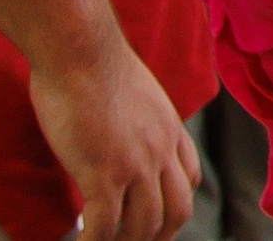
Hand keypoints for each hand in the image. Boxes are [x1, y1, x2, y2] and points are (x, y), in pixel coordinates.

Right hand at [28, 42, 199, 240]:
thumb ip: (135, 118)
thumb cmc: (94, 63)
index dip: (175, 203)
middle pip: (177, 210)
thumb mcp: (134, 92)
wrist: (81, 51)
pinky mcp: (104, 173)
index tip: (157, 217)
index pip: (191, 178)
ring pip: (144, 225)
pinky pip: (105, 225)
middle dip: (159, 235)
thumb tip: (117, 132)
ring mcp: (137, 164)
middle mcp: (162, 150)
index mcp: (170, 129)